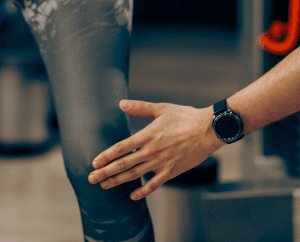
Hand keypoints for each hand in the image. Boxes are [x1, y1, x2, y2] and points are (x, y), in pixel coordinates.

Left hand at [87, 100, 221, 200]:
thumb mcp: (161, 109)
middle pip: (123, 164)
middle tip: (91, 179)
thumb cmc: (185, 117)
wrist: (208, 130)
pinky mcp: (171, 171)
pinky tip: (132, 196)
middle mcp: (151, 151)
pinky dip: (142, 191)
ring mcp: (161, 163)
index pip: (121, 148)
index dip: (106, 156)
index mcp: (147, 135)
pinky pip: (153, 184)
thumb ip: (140, 107)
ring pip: (134, 175)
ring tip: (104, 186)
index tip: (94, 162)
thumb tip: (121, 103)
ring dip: (117, 181)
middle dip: (105, 172)